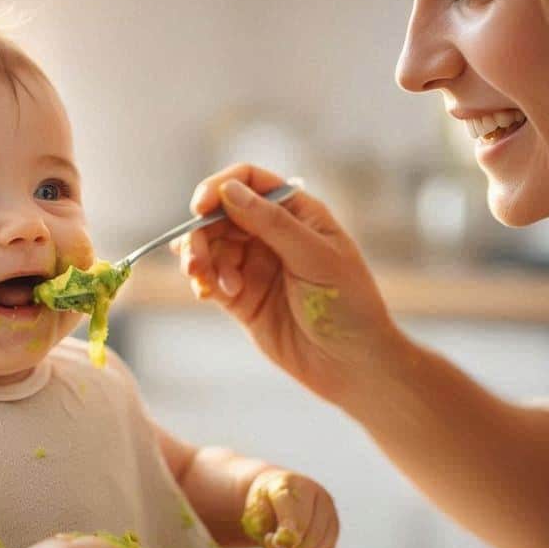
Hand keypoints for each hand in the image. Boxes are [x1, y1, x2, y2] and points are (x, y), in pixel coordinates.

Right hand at [176, 163, 402, 409]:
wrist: (353, 365)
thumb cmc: (348, 305)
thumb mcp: (315, 257)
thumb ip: (271, 223)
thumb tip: (229, 190)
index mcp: (297, 213)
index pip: (249, 182)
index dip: (220, 188)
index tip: (200, 208)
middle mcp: (272, 234)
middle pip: (221, 215)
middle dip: (201, 232)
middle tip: (196, 260)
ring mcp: (255, 266)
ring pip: (210, 247)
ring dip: (198, 258)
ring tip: (202, 280)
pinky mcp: (242, 298)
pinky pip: (211, 279)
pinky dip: (201, 281)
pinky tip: (206, 292)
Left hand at [241, 469, 338, 547]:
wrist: (275, 489)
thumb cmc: (262, 507)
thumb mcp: (253, 515)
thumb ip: (263, 529)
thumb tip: (284, 543)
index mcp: (285, 483)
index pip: (290, 506)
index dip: (288, 526)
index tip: (282, 543)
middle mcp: (310, 488)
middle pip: (310, 524)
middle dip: (299, 547)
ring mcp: (324, 501)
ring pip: (324, 533)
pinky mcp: (332, 515)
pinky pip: (332, 537)